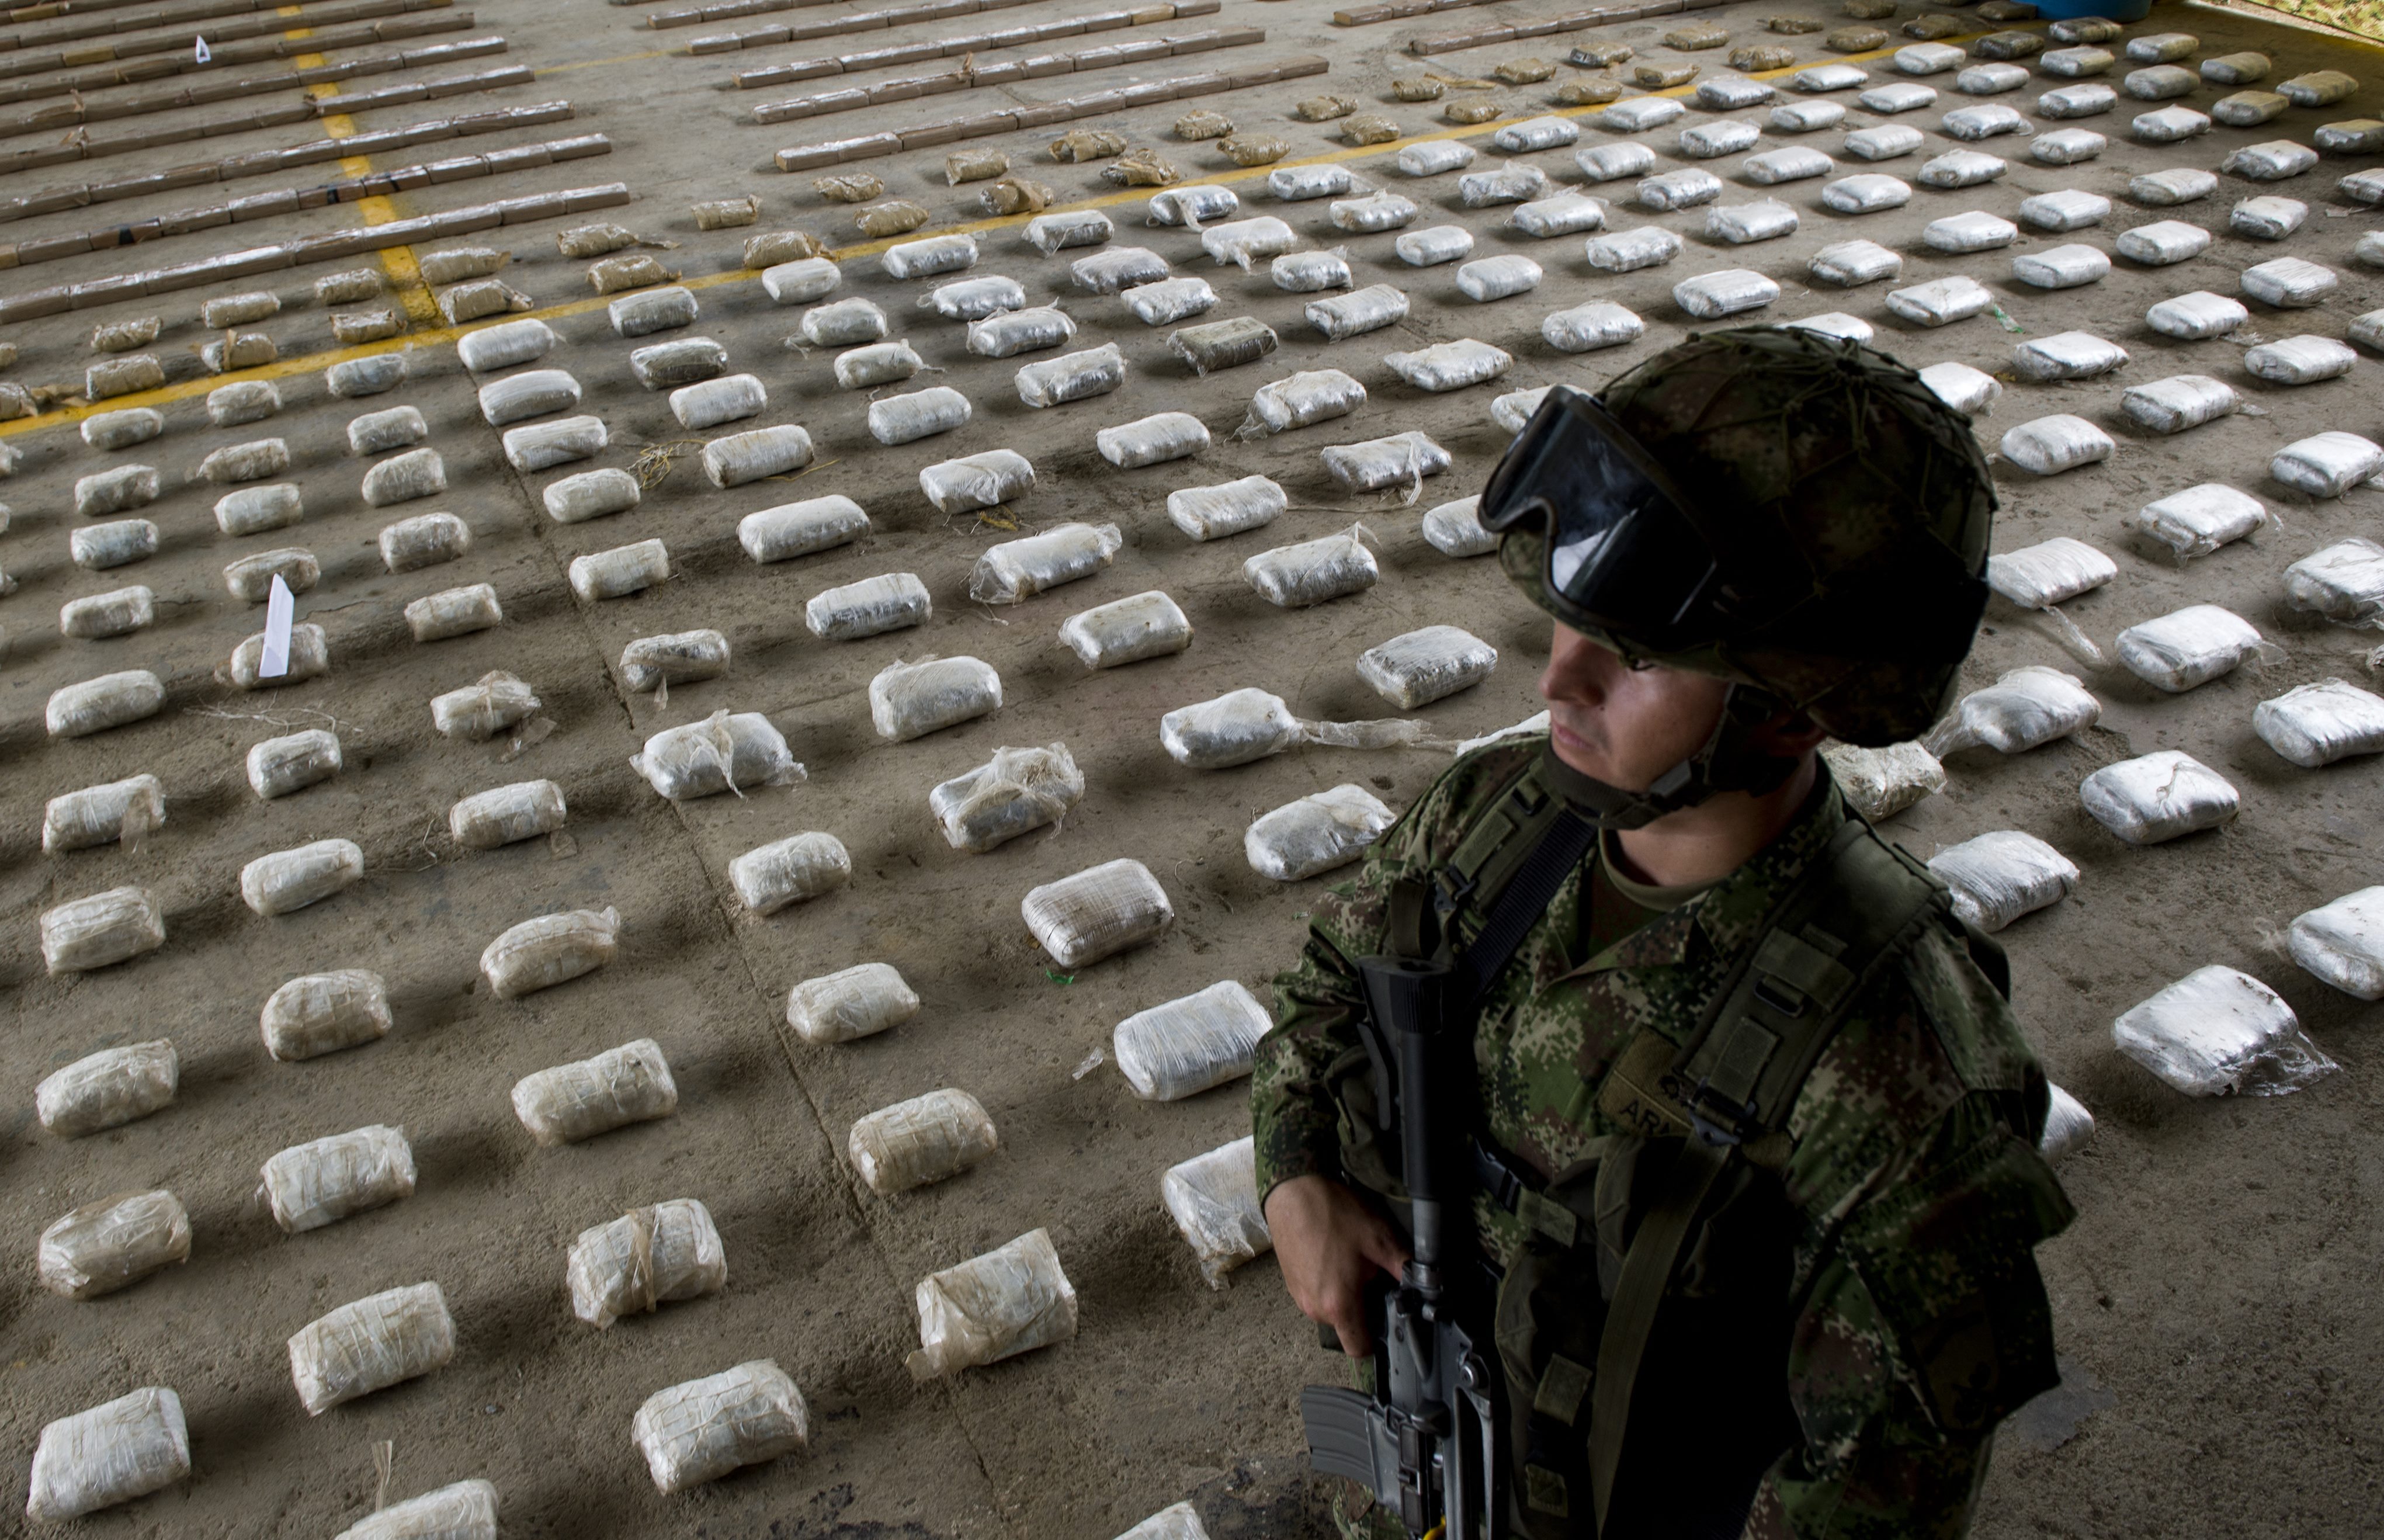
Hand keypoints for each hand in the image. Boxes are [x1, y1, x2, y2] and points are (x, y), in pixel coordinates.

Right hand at [1263, 1174, 1411, 1357]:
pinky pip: (1317, 1296)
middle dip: (1363, 1307)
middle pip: (1348, 1327)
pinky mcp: (1292, 1284)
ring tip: (1351, 1260)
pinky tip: (1333, 1255)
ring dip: (1345, 1294)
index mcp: (1339, 1304)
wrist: (1292, 1191)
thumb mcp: (1379, 1239)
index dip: (1377, 1341)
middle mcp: (1315, 1308)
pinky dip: (1328, 1284)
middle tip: (1371, 1274)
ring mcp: (1300, 1297)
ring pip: (1332, 1310)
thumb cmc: (1333, 1213)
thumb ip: (1404, 1269)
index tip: (1387, 1318)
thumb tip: (1425, 1285)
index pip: (1359, 1349)